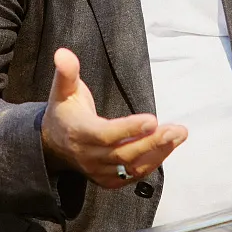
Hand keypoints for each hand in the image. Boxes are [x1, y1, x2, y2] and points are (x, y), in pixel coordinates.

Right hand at [41, 47, 187, 187]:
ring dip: (158, 152)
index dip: (129, 129)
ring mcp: (98, 170)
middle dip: (152, 142)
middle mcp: (89, 155)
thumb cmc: (64, 110)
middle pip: (123, 153)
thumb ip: (66, 71)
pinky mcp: (107, 179)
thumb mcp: (62, 89)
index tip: (152, 119)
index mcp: (79, 132)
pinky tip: (168, 148)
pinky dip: (152, 163)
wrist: (52, 142)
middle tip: (176, 130)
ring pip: (131, 167)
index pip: (106, 134)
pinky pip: (131, 176)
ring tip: (179, 135)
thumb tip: (63, 52)